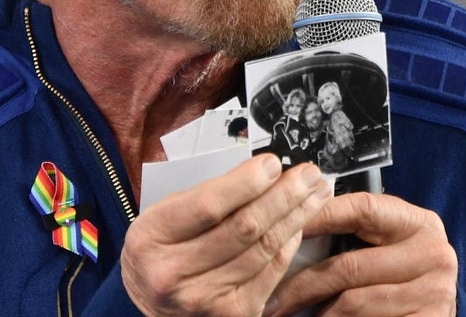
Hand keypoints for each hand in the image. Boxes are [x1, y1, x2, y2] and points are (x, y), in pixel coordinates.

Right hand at [121, 154, 334, 316]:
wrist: (150, 305)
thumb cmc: (160, 251)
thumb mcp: (163, 216)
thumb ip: (204, 196)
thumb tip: (259, 173)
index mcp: (152, 238)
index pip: (208, 205)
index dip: (246, 182)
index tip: (272, 163)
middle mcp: (174, 273)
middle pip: (244, 227)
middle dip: (284, 195)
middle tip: (308, 174)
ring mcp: (205, 299)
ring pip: (263, 249)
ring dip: (296, 216)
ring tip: (315, 192)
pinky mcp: (232, 314)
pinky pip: (272, 272)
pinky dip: (290, 243)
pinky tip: (300, 223)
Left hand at [263, 192, 457, 316]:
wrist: (433, 315)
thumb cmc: (403, 278)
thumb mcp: (389, 248)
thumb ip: (357, 236)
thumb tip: (295, 225)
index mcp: (419, 223)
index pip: (362, 209)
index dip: (319, 216)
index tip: (282, 226)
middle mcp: (432, 254)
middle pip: (350, 265)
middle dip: (302, 284)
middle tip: (272, 298)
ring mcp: (433, 292)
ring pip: (353, 302)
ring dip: (318, 312)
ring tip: (292, 315)